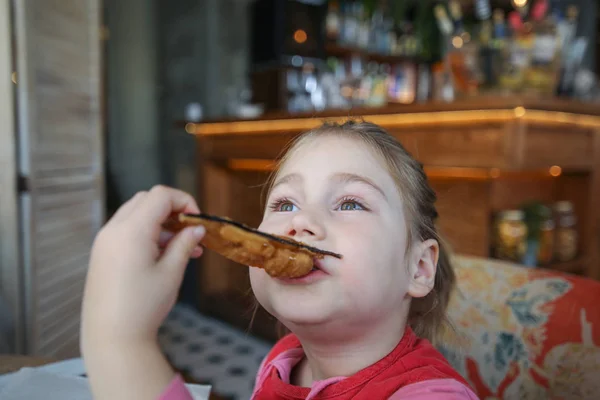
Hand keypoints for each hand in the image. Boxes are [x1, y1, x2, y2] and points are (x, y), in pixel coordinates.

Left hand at [80, 185, 204, 399]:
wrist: (111, 337)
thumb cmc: (144, 305)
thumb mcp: (171, 272)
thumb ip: (185, 244)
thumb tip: (197, 229)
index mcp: (132, 230)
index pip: (161, 195)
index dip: (184, 201)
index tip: (197, 223)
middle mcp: (113, 229)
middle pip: (146, 200)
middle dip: (172, 210)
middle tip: (190, 232)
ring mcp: (104, 241)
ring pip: (136, 213)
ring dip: (160, 222)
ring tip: (183, 247)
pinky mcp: (101, 253)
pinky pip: (126, 230)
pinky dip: (146, 233)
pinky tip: (163, 255)